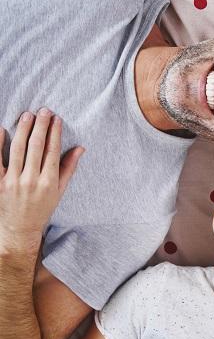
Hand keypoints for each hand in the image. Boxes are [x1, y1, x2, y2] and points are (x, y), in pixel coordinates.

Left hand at [0, 110, 82, 247]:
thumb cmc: (42, 208)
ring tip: (27, 115)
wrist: (20, 227)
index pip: (52, 151)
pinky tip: (1, 129)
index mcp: (49, 182)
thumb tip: (80, 148)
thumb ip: (69, 168)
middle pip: (36, 146)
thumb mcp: (59, 191)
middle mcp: (31, 181)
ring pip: (18, 149)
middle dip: (40, 126)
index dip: (54, 133)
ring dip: (23, 129)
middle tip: (43, 111)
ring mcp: (12, 182)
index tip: (56, 119)